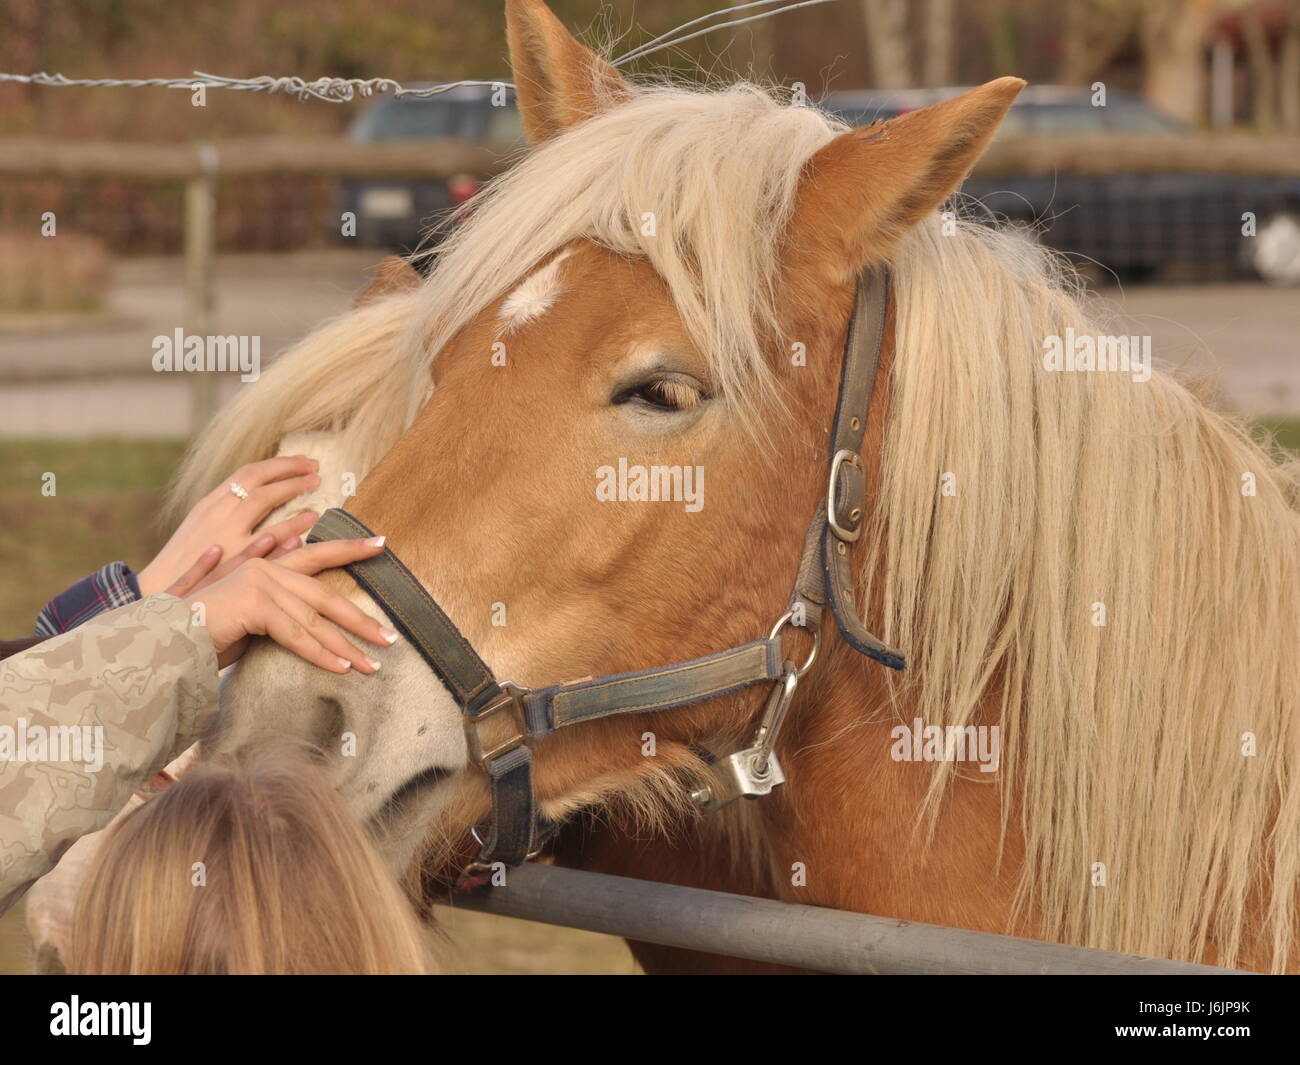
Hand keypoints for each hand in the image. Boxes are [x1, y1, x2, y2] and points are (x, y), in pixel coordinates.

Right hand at [138, 456, 324, 596]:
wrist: (156, 595)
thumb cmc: (184, 564)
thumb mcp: (202, 528)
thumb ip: (229, 512)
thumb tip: (260, 500)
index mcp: (210, 504)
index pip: (247, 473)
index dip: (278, 464)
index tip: (303, 462)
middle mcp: (216, 514)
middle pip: (257, 480)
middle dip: (289, 470)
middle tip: (316, 468)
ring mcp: (222, 535)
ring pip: (259, 502)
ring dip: (290, 490)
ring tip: (316, 486)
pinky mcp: (229, 563)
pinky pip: (260, 541)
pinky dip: (285, 528)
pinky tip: (306, 525)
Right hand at [179, 538, 397, 671]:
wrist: (164, 641)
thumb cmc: (205, 636)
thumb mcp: (252, 622)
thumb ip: (283, 615)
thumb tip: (319, 626)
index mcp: (268, 566)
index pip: (318, 554)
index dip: (350, 548)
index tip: (383, 544)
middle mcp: (268, 568)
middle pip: (326, 593)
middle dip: (362, 619)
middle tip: (392, 637)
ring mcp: (261, 584)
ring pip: (316, 619)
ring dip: (347, 646)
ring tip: (374, 665)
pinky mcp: (255, 604)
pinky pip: (298, 634)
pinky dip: (321, 654)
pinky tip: (342, 669)